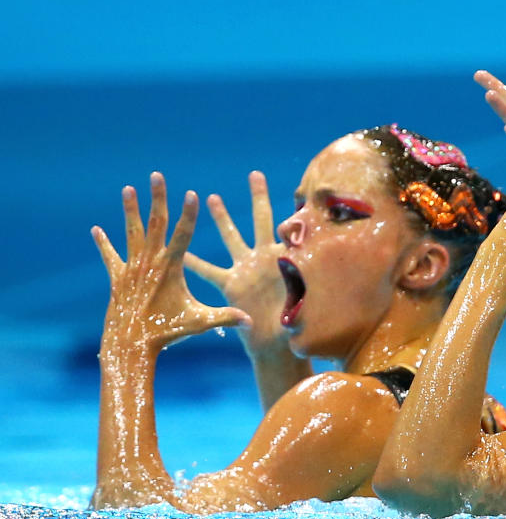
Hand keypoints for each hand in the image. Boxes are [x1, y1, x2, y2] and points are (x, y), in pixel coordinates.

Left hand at [91, 172, 249, 351]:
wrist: (131, 345)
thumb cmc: (168, 333)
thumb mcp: (199, 323)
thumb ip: (226, 318)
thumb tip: (251, 321)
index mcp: (171, 268)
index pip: (183, 234)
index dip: (188, 213)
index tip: (191, 193)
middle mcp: (150, 262)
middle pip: (156, 223)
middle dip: (157, 198)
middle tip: (156, 176)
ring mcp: (132, 269)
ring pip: (132, 233)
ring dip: (130, 210)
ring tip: (128, 189)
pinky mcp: (117, 279)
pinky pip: (110, 256)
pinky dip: (104, 244)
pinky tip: (96, 230)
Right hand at [183, 171, 287, 354]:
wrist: (277, 344)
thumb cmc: (295, 323)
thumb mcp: (303, 296)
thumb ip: (302, 274)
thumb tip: (313, 256)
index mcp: (282, 258)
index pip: (289, 229)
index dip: (295, 212)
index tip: (300, 193)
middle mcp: (263, 260)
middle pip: (259, 220)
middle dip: (258, 197)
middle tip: (255, 175)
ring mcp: (245, 270)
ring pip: (232, 238)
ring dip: (222, 218)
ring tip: (211, 198)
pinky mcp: (231, 286)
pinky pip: (208, 271)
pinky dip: (194, 263)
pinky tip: (178, 250)